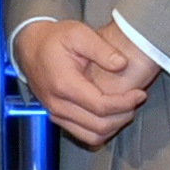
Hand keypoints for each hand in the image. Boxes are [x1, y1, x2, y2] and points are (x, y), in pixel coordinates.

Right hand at [12, 16, 150, 150]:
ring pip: (92, 136)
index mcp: (64, 84)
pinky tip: (111, 114)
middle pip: (99, 126)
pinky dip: (101, 130)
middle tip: (136, 100)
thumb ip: (102, 49)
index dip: (125, 103)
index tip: (139, 93)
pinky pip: (83, 134)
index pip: (101, 106)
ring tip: (125, 108)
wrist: (30, 46)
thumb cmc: (54, 39)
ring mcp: (56, 113)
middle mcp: (58, 104)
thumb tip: (122, 64)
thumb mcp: (79, 33)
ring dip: (114, 126)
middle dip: (123, 115)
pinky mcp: (57, 117)